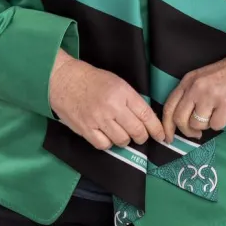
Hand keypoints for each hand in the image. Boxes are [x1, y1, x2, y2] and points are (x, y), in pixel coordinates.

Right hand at [48, 49, 165, 150]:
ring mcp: (98, 119)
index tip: (161, 136)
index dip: (156, 129)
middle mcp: (112, 107)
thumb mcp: (117, 83)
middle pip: (137, 131)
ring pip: (122, 141)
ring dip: (125, 140)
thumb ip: (131, 100)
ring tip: (122, 133)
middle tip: (141, 136)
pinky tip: (107, 136)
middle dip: (142, 137)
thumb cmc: (92, 80)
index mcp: (122, 92)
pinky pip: (104, 145)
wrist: (64, 80)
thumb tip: (146, 119)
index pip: (146, 115)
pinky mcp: (86, 129)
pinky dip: (108, 143)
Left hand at [162, 56, 225, 141]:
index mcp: (188, 81)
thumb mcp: (202, 78)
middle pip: (180, 119)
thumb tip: (180, 121)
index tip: (169, 137)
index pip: (169, 107)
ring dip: (206, 125)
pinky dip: (221, 123)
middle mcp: (196, 87)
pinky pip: (216, 125)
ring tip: (215, 114)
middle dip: (186, 131)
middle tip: (195, 134)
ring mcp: (210, 95)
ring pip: (197, 125)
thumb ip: (189, 95)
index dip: (167, 126)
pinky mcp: (225, 104)